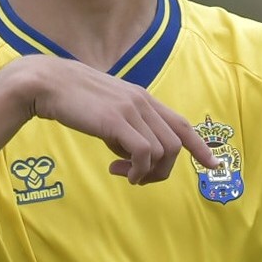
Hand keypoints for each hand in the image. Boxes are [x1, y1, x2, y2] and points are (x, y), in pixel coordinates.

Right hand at [12, 55, 222, 184]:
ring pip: (163, 151)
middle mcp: (143, 102)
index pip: (181, 124)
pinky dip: (138, 169)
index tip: (214, 164)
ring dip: (148, 172)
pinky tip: (120, 170)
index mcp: (143, 99)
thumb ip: (126, 130)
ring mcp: (132, 110)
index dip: (200, 146)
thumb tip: (134, 157)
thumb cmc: (73, 100)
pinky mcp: (117, 121)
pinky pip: (144, 153)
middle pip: (175, 145)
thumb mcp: (107, 112)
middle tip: (137, 179)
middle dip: (163, 170)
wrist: (47, 83)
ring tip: (124, 174)